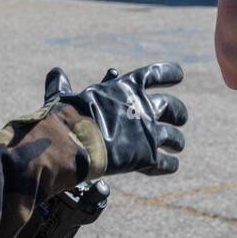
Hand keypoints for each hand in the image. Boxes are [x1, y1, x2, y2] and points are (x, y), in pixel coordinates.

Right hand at [53, 62, 187, 175]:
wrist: (72, 144)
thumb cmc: (66, 118)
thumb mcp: (64, 97)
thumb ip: (63, 86)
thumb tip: (55, 72)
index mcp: (126, 88)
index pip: (156, 74)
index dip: (170, 73)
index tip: (179, 75)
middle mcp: (143, 107)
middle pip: (173, 107)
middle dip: (179, 113)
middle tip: (181, 118)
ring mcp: (148, 132)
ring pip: (174, 137)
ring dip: (177, 142)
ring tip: (177, 146)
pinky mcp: (148, 156)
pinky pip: (167, 163)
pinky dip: (170, 165)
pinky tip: (171, 165)